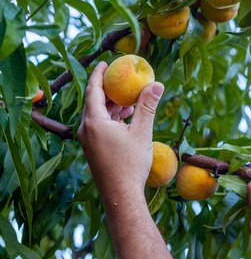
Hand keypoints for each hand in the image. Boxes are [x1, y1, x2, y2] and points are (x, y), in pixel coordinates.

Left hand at [77, 62, 172, 258]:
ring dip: (112, 106)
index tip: (105, 63)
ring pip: (97, 115)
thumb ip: (147, 106)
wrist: (121, 196)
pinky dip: (111, 119)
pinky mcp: (93, 149)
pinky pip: (99, 126)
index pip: (93, 90)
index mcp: (94, 122)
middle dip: (108, 90)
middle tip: (121, 80)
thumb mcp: (142, 132)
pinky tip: (126, 119)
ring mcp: (88, 141)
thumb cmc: (130, 164)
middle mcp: (86, 129)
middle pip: (94, 101)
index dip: (98, 74)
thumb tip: (157, 84)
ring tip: (129, 101)